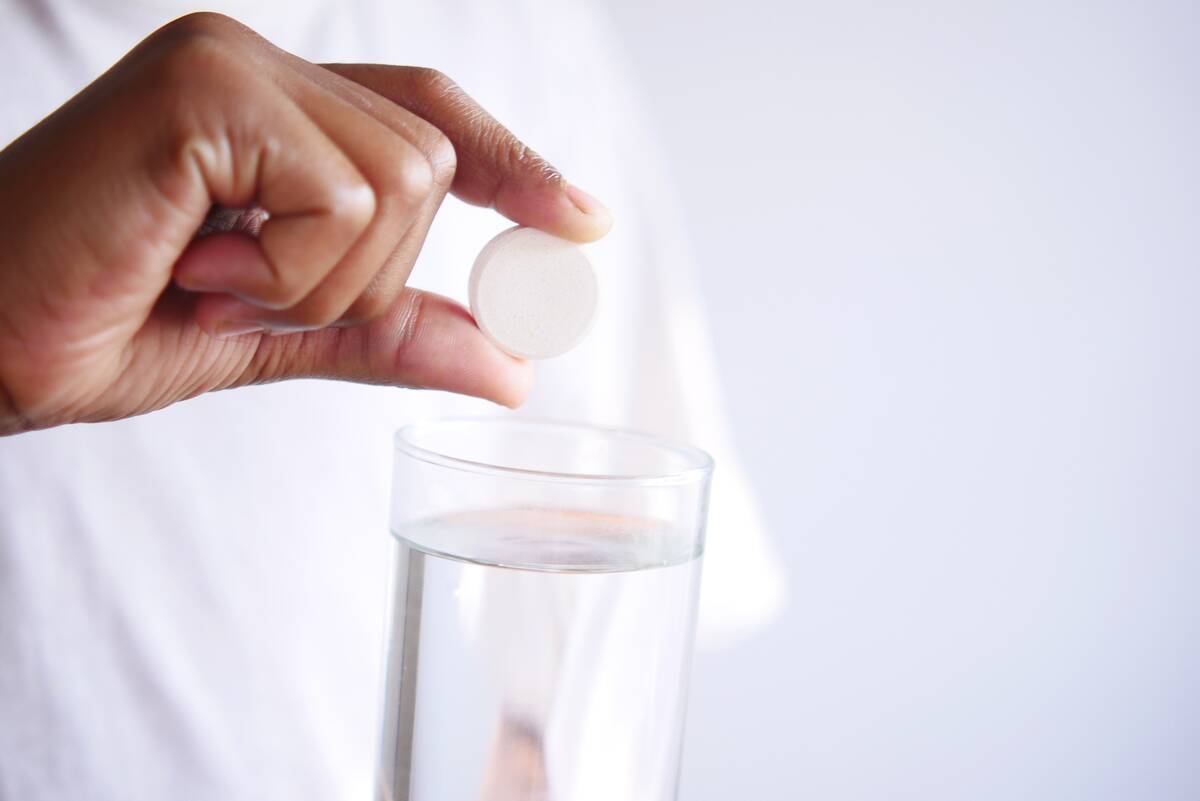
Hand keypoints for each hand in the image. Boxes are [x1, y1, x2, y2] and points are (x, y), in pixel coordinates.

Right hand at [0, 12, 610, 435]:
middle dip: (365, 273)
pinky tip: (196, 267)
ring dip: (322, 279)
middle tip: (245, 293)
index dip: (514, 165)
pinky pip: (340, 194)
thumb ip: (391, 335)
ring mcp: (232, 62)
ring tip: (213, 281)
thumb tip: (509, 366)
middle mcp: (260, 64)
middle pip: (433, 163)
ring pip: (403, 182)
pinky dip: (287, 269)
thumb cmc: (103, 324)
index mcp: (277, 110)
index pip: (432, 115)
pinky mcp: (204, 87)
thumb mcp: (280, 336)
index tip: (583, 221)